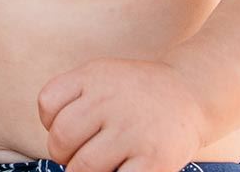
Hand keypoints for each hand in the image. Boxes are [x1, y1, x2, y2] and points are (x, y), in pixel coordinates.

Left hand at [38, 58, 208, 171]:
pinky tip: (120, 168)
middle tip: (79, 156)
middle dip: (64, 154)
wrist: (191, 94)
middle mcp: (110, 101)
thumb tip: (56, 144)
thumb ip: (73, 98)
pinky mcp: (153, 159)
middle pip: (61, 138)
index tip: (68, 130)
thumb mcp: (101, 76)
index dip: (50, 123)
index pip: (48, 103)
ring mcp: (132, 131)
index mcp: (93, 76)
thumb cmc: (137, 93)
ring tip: (100, 165)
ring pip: (83, 166)